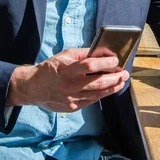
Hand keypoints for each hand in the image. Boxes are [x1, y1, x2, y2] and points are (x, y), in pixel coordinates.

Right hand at [6, 48, 128, 111]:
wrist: (34, 87)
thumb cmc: (51, 68)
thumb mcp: (64, 55)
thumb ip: (82, 54)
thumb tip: (100, 52)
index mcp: (67, 70)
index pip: (89, 66)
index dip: (104, 63)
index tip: (115, 60)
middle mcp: (70, 85)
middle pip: (98, 83)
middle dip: (115, 78)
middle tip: (125, 73)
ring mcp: (72, 99)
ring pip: (98, 94)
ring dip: (112, 88)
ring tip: (121, 81)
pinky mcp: (72, 107)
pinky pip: (91, 101)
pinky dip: (101, 94)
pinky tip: (108, 89)